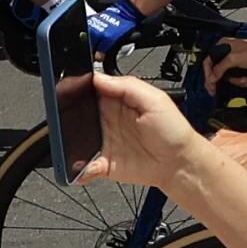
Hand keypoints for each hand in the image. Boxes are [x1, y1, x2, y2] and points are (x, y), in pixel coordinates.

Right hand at [70, 66, 205, 189]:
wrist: (180, 163)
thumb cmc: (173, 130)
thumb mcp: (155, 99)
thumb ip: (127, 86)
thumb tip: (99, 78)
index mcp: (119, 100)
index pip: (93, 90)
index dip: (80, 88)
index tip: (70, 89)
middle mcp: (108, 120)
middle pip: (80, 113)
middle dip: (70, 115)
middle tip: (66, 117)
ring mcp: (105, 141)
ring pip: (77, 139)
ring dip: (70, 141)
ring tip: (70, 142)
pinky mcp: (104, 164)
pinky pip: (84, 166)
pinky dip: (77, 169)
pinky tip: (79, 168)